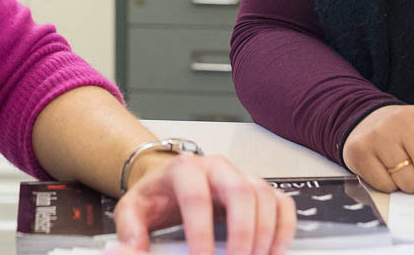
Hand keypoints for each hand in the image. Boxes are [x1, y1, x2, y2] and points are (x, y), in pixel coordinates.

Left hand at [112, 151, 293, 254]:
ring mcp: (240, 175)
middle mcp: (216, 168)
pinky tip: (274, 251)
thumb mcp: (132, 210)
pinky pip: (281, 202)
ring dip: (264, 234)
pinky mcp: (257, 188)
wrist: (168, 182)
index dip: (201, 232)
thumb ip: (129, 232)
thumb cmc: (155, 197)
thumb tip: (131, 251)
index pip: (196, 197)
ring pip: (264, 196)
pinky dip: (284, 228)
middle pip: (240, 191)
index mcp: (184, 170)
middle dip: (242, 233)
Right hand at [342, 104, 413, 193]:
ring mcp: (380, 134)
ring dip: (412, 186)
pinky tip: (387, 171)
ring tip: (406, 171)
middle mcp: (405, 120)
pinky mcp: (360, 149)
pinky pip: (385, 186)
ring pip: (409, 183)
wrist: (368, 122)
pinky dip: (390, 187)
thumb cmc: (412, 135)